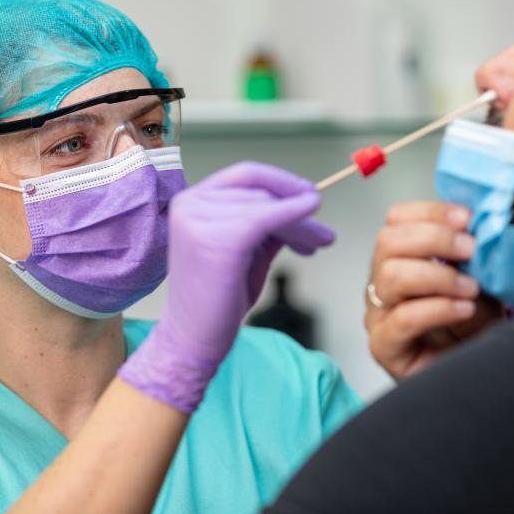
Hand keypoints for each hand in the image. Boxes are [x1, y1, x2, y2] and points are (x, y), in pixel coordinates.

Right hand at [119, 162, 334, 410]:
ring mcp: (200, 219)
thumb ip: (268, 224)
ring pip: (267, 205)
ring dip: (302, 222)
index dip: (282, 181)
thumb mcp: (247, 250)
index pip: (245, 174)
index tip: (309, 195)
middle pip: (260, 191)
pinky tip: (314, 226)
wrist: (192, 339)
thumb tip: (304, 204)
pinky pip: (266, 219)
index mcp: (192, 201)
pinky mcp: (218, 239)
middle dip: (298, 207)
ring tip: (322, 242)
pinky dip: (294, 217)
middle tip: (323, 234)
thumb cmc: (218, 298)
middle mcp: (190, 203)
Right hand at [365, 201, 504, 379]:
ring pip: (390, 276)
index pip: (397, 219)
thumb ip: (467, 254)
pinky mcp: (383, 345)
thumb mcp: (475, 278)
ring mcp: (378, 313)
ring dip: (437, 276)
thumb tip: (471, 226)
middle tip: (469, 249)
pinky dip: (437, 309)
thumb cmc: (470, 325)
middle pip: (387, 241)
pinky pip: (403, 318)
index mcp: (400, 257)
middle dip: (433, 238)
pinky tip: (462, 309)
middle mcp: (382, 281)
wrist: (469, 369)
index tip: (465, 218)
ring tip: (469, 288)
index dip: (429, 212)